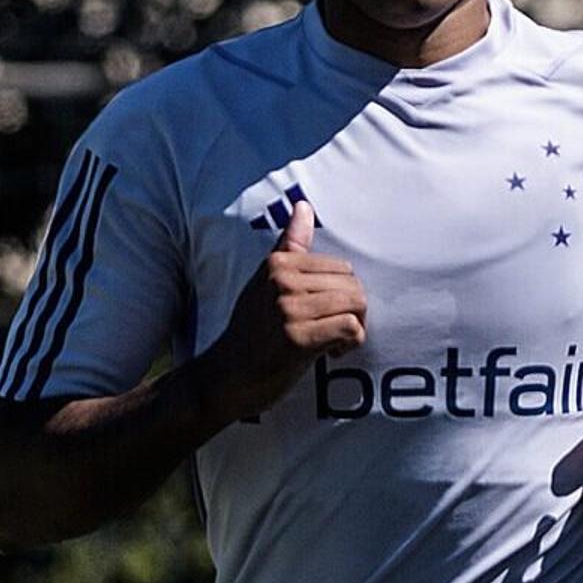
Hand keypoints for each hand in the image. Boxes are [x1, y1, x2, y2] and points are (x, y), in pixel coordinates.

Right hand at [217, 201, 365, 413]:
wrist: (227, 377)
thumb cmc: (252, 332)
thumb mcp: (264, 283)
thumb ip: (289, 246)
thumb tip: (303, 205)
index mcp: (277, 263)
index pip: (342, 268)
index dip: (343, 294)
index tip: (325, 315)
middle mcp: (281, 280)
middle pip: (353, 285)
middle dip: (354, 311)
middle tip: (334, 332)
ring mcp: (288, 308)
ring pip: (355, 304)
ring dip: (354, 328)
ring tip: (333, 343)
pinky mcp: (296, 338)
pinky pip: (349, 327)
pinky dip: (350, 343)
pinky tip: (332, 354)